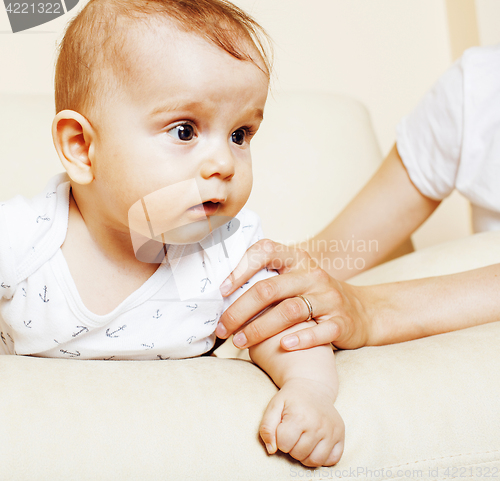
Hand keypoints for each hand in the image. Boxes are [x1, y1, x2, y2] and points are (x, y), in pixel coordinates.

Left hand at [216, 239, 374, 349]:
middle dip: (240, 310)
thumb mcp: (295, 278)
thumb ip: (268, 278)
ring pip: (289, 311)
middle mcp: (313, 275)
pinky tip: (283, 346)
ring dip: (259, 329)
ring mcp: (328, 298)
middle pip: (269, 289)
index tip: (222, 290)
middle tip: (222, 327)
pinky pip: (320, 330)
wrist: (361, 311)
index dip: (240, 268)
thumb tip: (223, 291)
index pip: (265, 251)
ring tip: (239, 342)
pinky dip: (301, 338)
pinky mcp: (341, 321)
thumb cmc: (314, 296)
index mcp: (297, 260)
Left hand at [259, 378, 344, 466]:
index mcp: (299, 417)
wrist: (312, 386)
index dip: (280, 439)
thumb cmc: (291, 399)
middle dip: (291, 447)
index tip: (283, 428)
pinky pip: (333, 460)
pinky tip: (316, 445)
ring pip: (315, 461)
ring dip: (305, 455)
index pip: (283, 445)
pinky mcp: (341, 435)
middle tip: (293, 433)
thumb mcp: (274, 406)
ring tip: (303, 441)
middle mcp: (318, 425)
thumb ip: (266, 427)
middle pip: (298, 454)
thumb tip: (271, 450)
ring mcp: (332, 431)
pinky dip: (323, 458)